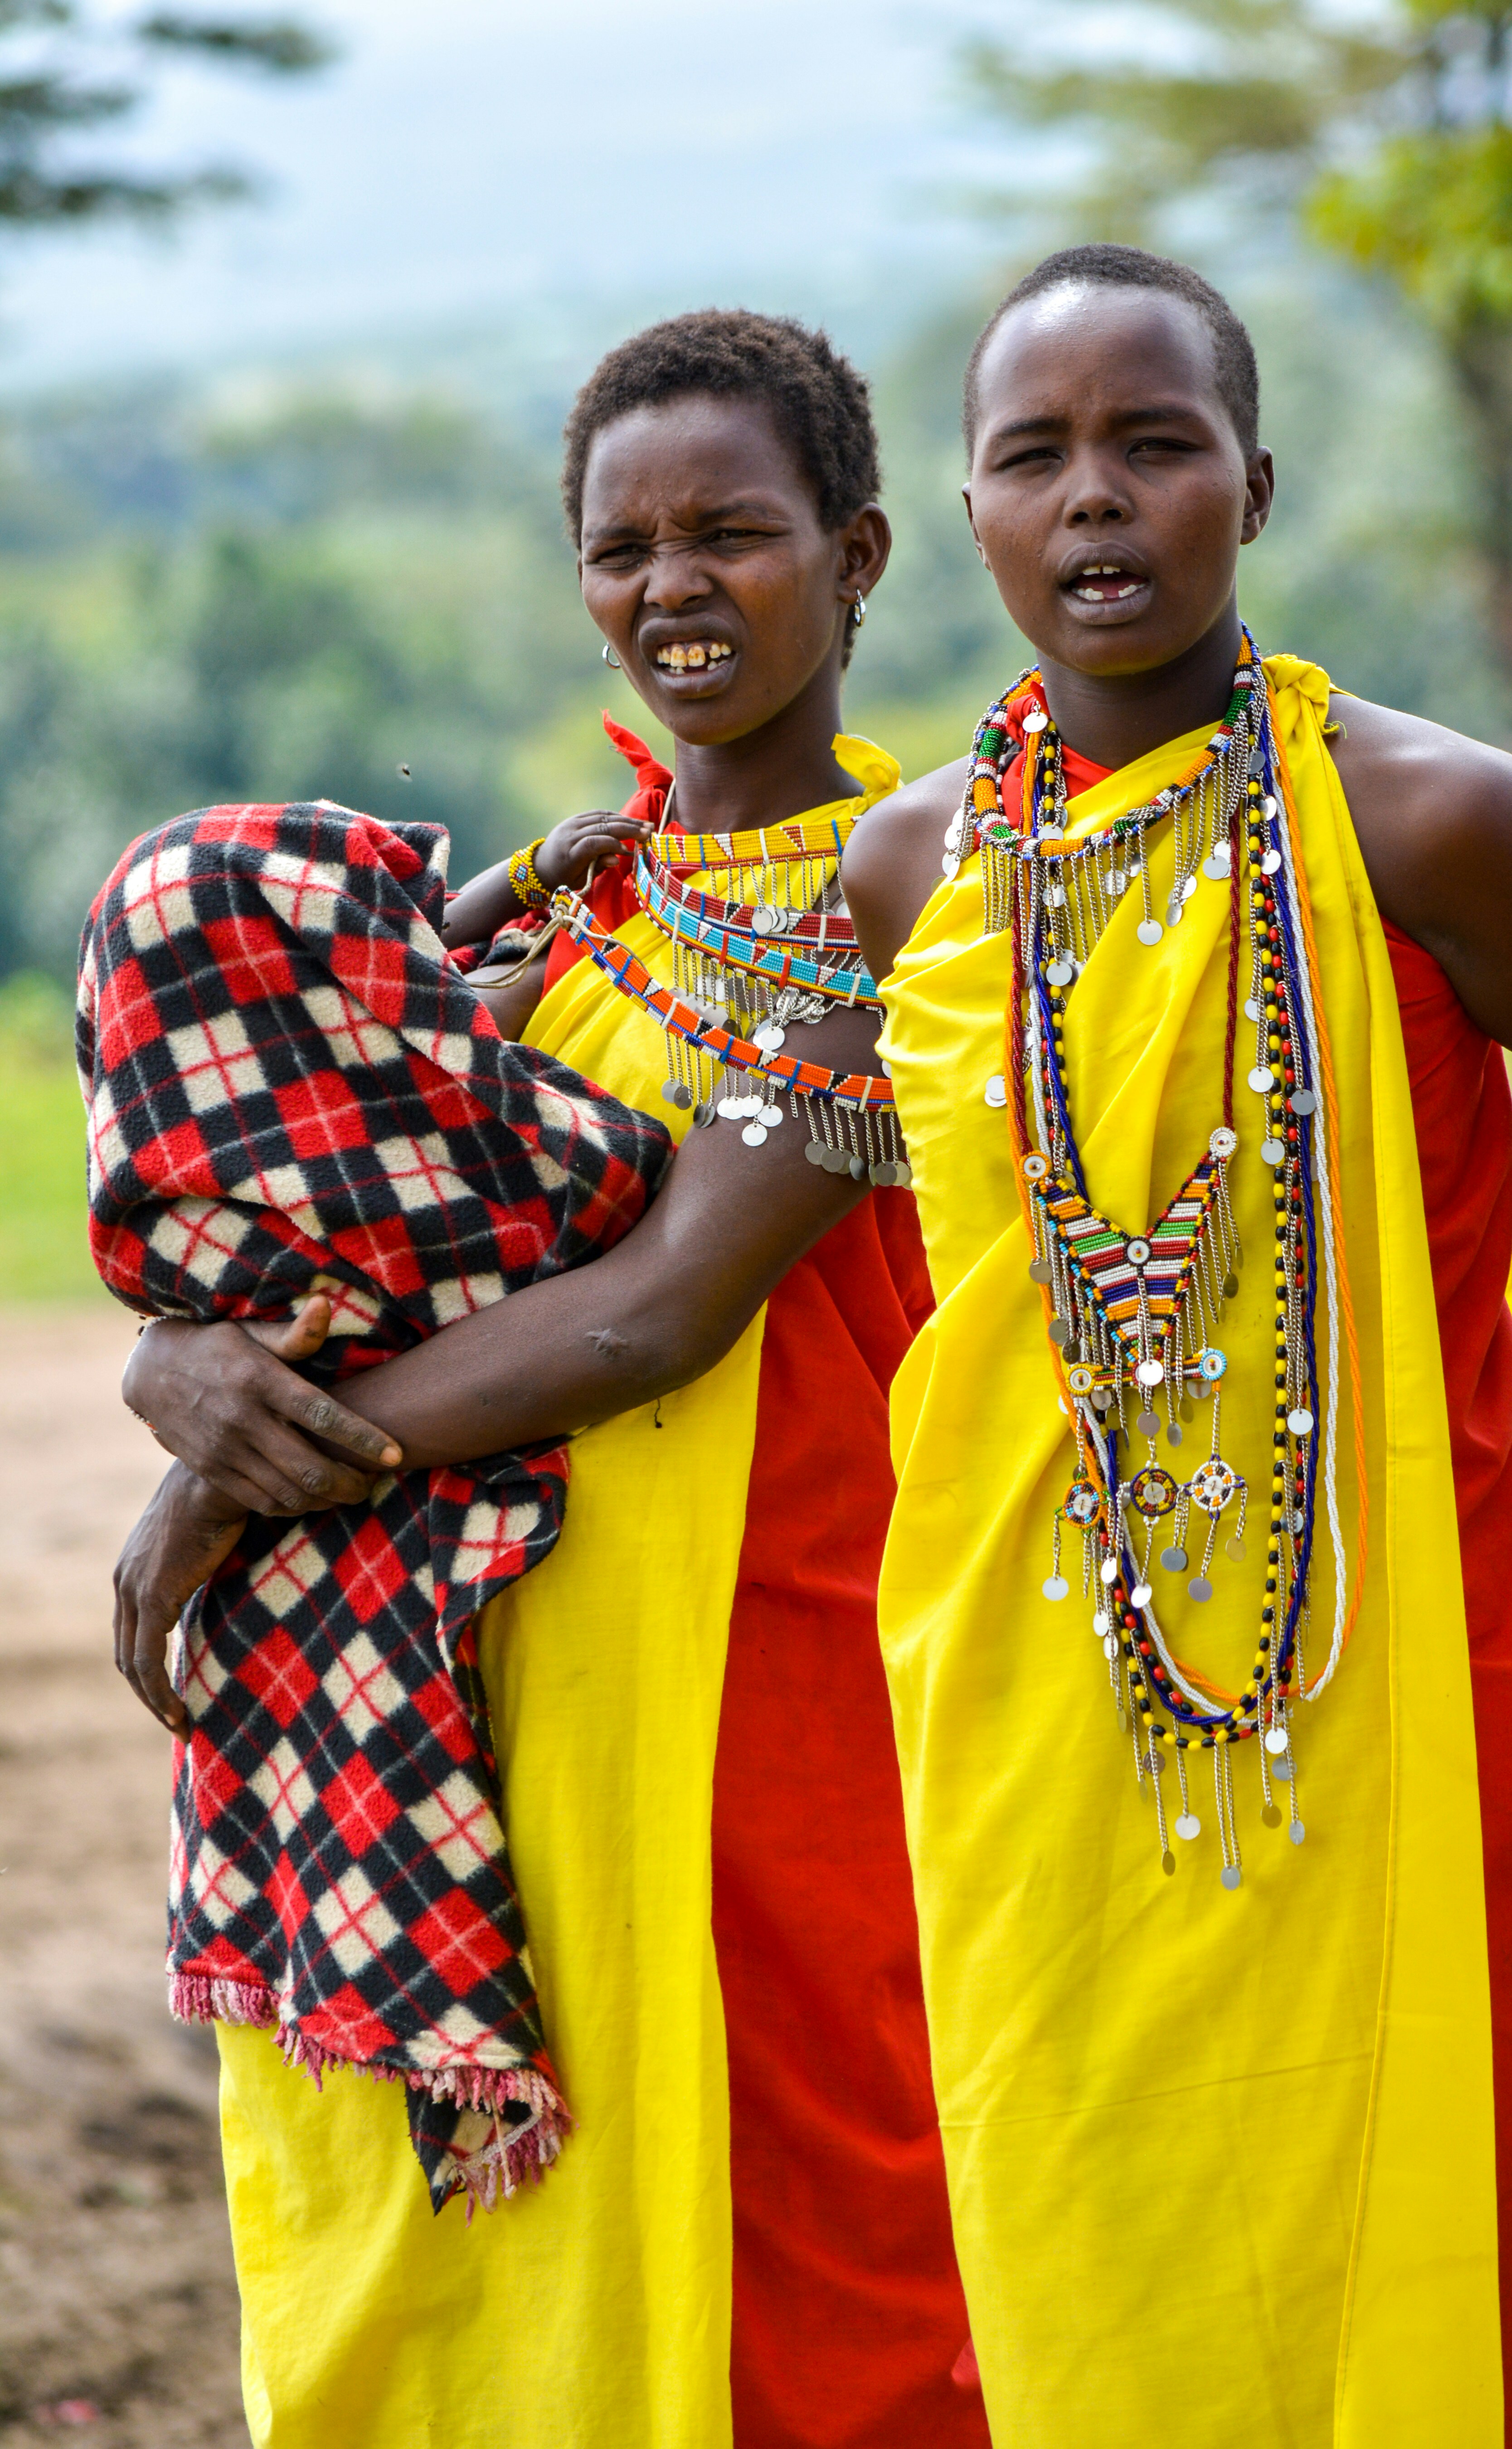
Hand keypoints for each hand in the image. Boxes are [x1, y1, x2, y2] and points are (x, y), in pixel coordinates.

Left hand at [113, 1462, 247, 1732]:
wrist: (224, 1474)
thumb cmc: (233, 1496)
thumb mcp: (217, 1538)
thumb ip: (218, 1565)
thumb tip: (249, 1580)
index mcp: (137, 1564)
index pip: (134, 1628)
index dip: (152, 1664)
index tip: (177, 1690)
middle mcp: (125, 1578)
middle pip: (127, 1650)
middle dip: (150, 1691)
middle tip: (178, 1720)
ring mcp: (134, 1588)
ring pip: (134, 1663)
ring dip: (155, 1701)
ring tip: (181, 1728)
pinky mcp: (152, 1598)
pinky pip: (149, 1661)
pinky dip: (160, 1694)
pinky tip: (180, 1717)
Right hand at [123, 1296, 403, 1514]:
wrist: (153, 1373)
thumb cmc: (220, 1346)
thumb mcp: (253, 1332)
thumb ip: (295, 1334)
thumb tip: (326, 1305)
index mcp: (260, 1380)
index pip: (323, 1416)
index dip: (364, 1440)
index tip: (396, 1455)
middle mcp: (242, 1419)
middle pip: (310, 1468)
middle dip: (351, 1483)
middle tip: (375, 1482)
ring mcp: (225, 1451)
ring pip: (289, 1492)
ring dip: (327, 1499)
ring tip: (351, 1491)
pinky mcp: (212, 1472)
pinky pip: (262, 1501)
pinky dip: (295, 1506)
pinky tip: (314, 1499)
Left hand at [535, 810, 650, 891]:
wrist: (540, 866)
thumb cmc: (563, 879)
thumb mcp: (580, 880)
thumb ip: (598, 867)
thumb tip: (617, 858)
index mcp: (569, 854)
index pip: (592, 843)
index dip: (613, 844)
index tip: (630, 850)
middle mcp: (569, 835)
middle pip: (601, 827)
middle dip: (627, 828)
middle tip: (648, 832)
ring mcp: (571, 824)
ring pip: (601, 817)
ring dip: (625, 820)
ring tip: (645, 825)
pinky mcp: (574, 818)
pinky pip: (597, 814)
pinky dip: (615, 816)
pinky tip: (629, 821)